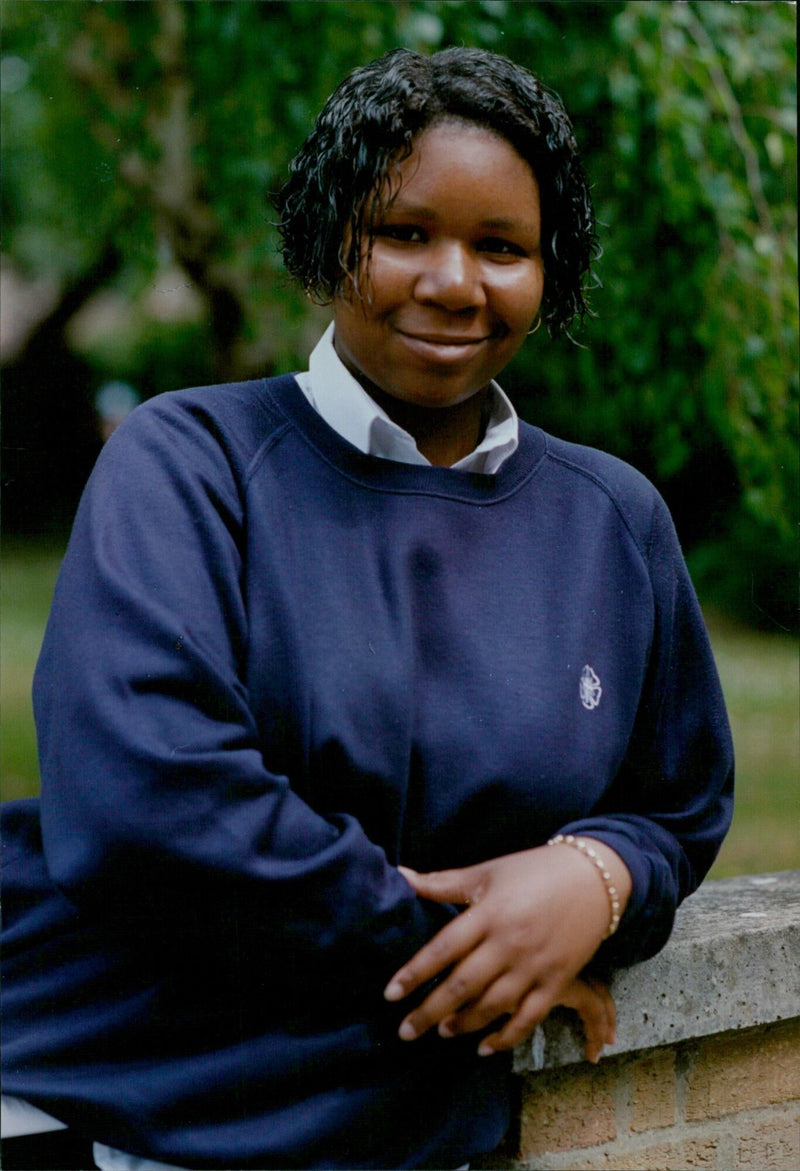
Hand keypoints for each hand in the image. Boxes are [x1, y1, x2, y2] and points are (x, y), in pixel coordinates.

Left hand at [384, 843, 629, 1058]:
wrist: (593, 878)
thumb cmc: (533, 870)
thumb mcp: (487, 872)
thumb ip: (442, 883)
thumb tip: (401, 876)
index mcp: (488, 913)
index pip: (443, 949)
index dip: (415, 973)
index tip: (390, 994)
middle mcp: (509, 942)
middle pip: (463, 984)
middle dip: (430, 1010)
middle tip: (405, 1030)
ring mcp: (534, 965)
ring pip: (492, 1005)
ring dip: (464, 1024)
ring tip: (441, 1032)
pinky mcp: (556, 982)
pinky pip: (528, 1018)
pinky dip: (506, 1037)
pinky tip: (484, 1047)